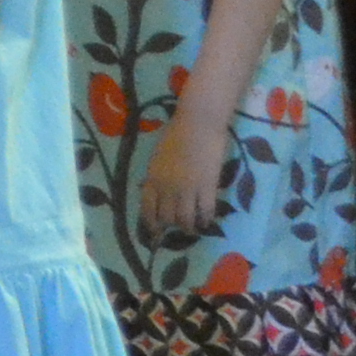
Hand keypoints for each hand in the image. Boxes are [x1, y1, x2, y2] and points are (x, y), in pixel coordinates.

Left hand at [139, 109, 229, 236]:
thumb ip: (157, 175)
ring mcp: (188, 188)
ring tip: (192, 229)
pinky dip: (205, 220)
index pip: (147, 208)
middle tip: (175, 230)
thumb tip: (154, 191)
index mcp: (153, 177)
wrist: (198, 124)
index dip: (151, 223)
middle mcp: (167, 187)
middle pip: (167, 217)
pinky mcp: (208, 187)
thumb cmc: (176, 134)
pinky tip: (206, 222)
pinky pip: (205, 211)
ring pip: (185, 219)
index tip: (155, 231)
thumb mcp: (158, 156)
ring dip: (188, 227)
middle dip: (170, 227)